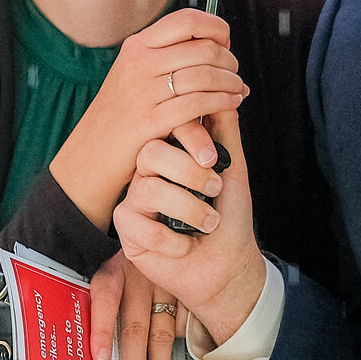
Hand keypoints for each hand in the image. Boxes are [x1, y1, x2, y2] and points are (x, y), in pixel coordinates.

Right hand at [48, 9, 247, 227]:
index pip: (186, 20)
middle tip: (236, 73)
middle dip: (230, 61)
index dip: (216, 28)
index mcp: (138, 47)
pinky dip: (222, 102)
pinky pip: (198, 103)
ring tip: (239, 91)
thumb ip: (165, 59)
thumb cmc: (120, 117)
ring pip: (205, 75)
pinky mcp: (150, 120)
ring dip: (231, 82)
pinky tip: (230, 105)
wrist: (90, 155)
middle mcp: (139, 63)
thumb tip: (213, 45)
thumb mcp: (133, 76)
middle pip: (203, 48)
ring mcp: (143, 92)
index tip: (226, 42)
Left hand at [90, 252, 179, 359]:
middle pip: (136, 326)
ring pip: (163, 333)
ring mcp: (166, 286)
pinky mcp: (185, 293)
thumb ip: (93, 302)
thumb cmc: (123, 258)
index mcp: (114, 271)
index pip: (106, 298)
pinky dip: (182, 349)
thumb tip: (86, 345)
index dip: (102, 328)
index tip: (100, 358)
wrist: (158, 224)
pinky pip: (183, 325)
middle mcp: (141, 278)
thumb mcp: (103, 269)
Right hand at [114, 109, 266, 346]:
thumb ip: (225, 133)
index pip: (167, 128)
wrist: (227, 266)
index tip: (215, 162)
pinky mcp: (126, 230)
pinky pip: (140, 225)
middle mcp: (149, 173)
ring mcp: (134, 200)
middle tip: (214, 192)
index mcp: (171, 155)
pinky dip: (172, 240)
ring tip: (208, 223)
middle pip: (151, 153)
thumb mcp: (233, 171)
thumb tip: (222, 93)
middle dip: (189, 174)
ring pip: (148, 189)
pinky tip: (184, 247)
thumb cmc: (230, 219)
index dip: (190, 138)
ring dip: (188, 209)